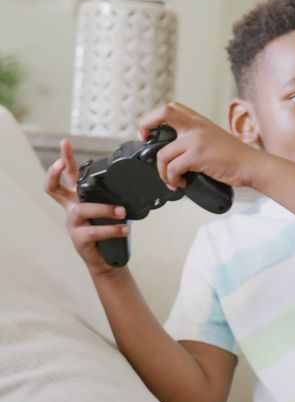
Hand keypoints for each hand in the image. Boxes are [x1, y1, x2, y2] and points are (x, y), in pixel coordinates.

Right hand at [43, 139, 129, 275]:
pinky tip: (125, 229)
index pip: (69, 176)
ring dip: (105, 209)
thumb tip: (134, 181)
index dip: (65, 159)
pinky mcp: (79, 238)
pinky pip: (94, 231)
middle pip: (53, 188)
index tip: (65, 142)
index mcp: (78, 198)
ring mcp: (73, 223)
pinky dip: (112, 229)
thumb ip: (114, 195)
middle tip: (60, 162)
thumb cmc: (107, 229)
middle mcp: (71, 208)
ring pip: (84, 210)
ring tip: (123, 213)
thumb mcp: (109, 209)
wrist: (105, 258)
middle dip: (53, 173)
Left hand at [137, 102, 263, 188]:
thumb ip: (195, 138)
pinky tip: (181, 183)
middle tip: (145, 140)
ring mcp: (197, 139)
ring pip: (163, 153)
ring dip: (162, 171)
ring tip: (172, 179)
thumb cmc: (236, 157)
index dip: (153, 117)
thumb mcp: (214, 139)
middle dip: (146, 125)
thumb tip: (173, 151)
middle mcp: (197, 126)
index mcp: (200, 121)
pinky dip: (172, 179)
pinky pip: (173, 168)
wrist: (252, 165)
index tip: (149, 132)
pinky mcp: (198, 155)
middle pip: (163, 112)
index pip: (171, 108)